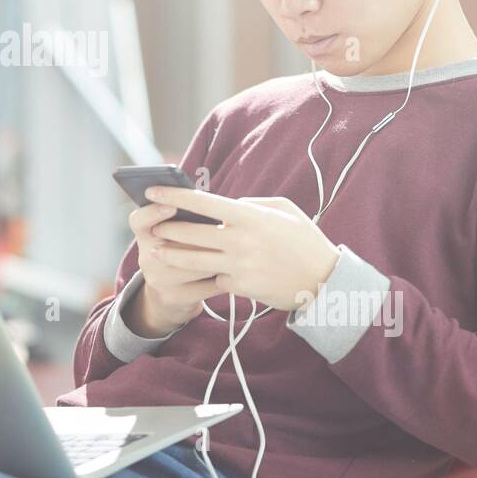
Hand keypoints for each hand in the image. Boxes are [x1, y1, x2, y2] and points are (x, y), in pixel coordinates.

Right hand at [124, 201, 226, 336]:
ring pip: (197, 263)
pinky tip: (233, 271)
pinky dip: (224, 277)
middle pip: (176, 241)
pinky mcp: (173, 297)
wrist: (167, 296)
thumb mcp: (170, 235)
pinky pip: (206, 284)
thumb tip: (212, 206)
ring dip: (220, 256)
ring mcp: (158, 280)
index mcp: (145, 235)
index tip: (172, 205)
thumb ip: (182, 219)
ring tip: (235, 250)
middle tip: (226, 228)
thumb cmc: (177, 252)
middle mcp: (147, 257)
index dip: (153, 212)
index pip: (139, 220)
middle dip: (204, 234)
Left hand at [143, 187, 340, 312]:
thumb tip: (229, 203)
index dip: (173, 195)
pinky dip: (209, 275)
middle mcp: (239, 239)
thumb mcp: (284, 209)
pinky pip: (215, 278)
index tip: (152, 190)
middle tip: (152, 225)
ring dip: (172, 255)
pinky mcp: (241, 287)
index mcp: (249, 215)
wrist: (325, 281)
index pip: (202, 202)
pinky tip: (199, 273)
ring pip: (193, 260)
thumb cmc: (305, 240)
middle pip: (190, 232)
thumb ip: (252, 204)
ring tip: (156, 252)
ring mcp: (238, 265)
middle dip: (167, 228)